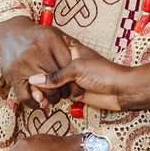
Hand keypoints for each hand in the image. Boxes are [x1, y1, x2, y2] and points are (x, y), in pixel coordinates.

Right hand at [0, 20, 73, 109]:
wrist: (9, 31)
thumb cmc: (38, 36)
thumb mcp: (57, 35)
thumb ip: (70, 47)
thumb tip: (81, 63)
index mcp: (51, 38)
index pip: (68, 65)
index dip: (74, 80)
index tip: (74, 85)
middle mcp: (37, 50)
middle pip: (58, 80)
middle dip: (64, 91)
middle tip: (64, 92)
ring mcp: (23, 62)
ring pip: (44, 90)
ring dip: (51, 98)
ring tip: (53, 95)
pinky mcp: (12, 74)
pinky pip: (25, 96)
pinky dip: (34, 102)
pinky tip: (39, 100)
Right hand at [35, 48, 149, 112]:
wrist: (121, 90)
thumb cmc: (103, 73)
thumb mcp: (77, 69)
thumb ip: (55, 75)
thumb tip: (35, 80)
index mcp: (71, 50)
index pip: (49, 53)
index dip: (40, 59)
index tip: (29, 62)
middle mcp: (70, 63)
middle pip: (49, 70)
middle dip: (43, 79)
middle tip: (35, 84)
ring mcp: (72, 78)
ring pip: (53, 85)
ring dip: (49, 90)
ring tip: (45, 94)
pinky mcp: (74, 92)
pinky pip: (59, 95)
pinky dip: (54, 98)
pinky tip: (48, 100)